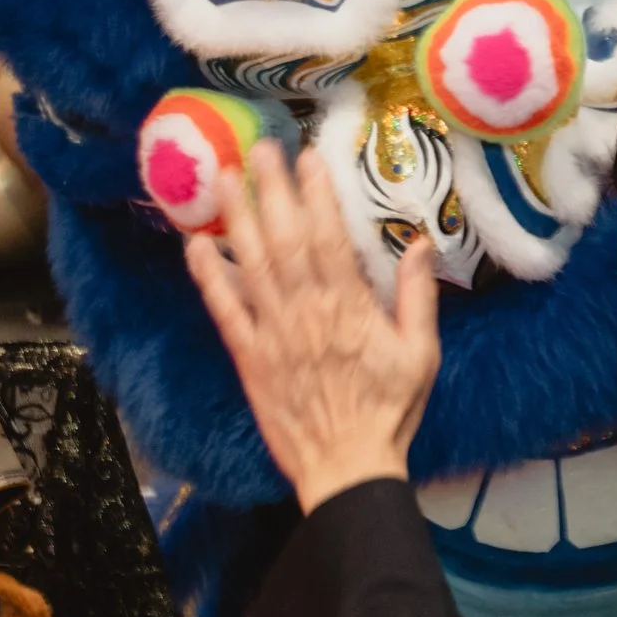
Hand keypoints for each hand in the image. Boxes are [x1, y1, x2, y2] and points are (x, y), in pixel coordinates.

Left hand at [185, 141, 440, 513]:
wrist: (347, 469)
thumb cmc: (389, 410)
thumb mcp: (421, 355)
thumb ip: (418, 298)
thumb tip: (421, 244)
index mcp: (351, 308)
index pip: (330, 239)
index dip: (317, 195)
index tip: (308, 157)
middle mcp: (307, 312)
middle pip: (286, 240)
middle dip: (273, 190)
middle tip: (261, 147)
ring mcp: (273, 334)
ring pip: (251, 265)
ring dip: (238, 219)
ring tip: (227, 178)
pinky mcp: (249, 358)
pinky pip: (224, 311)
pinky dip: (208, 277)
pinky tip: (195, 245)